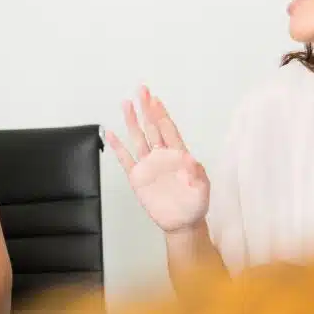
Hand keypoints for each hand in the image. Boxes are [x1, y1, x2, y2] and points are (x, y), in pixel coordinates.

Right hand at [106, 86, 209, 232]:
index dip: (161, 114)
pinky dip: (117, 147)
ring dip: (132, 121)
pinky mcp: (137, 178)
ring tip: (126, 104)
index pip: (168, 129)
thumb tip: (190, 159)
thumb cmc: (195, 204)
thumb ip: (197, 174)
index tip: (155, 99)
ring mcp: (148, 166)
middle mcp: (161, 156)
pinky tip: (110, 134)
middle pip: (152, 127)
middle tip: (141, 90)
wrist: (182, 223)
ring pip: (138, 138)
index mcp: (178, 155)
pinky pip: (125, 159)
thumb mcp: (202, 189)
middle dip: (147, 108)